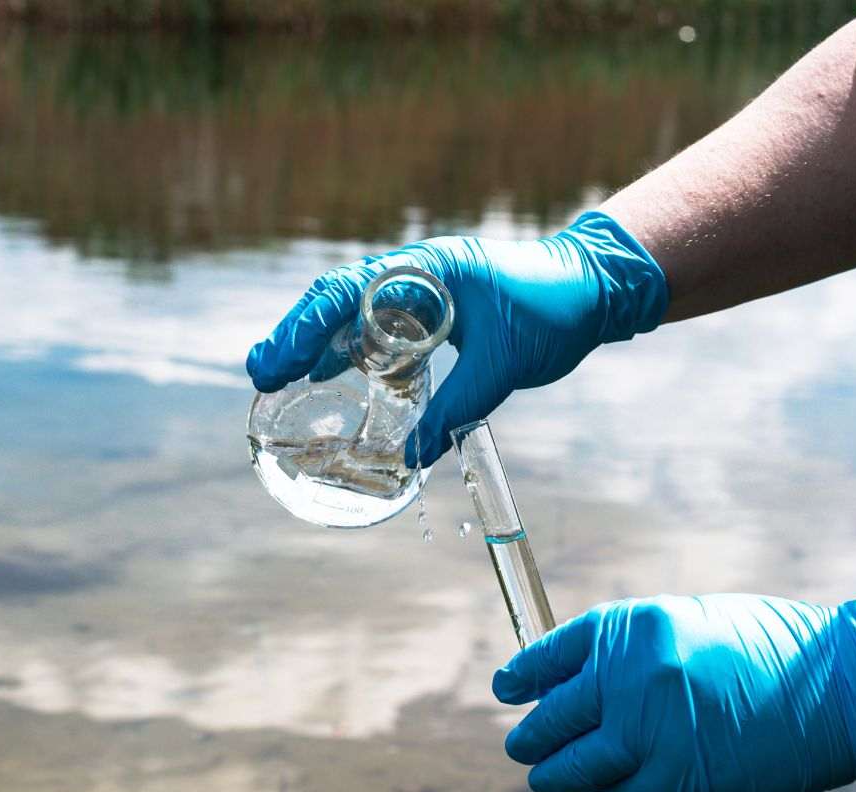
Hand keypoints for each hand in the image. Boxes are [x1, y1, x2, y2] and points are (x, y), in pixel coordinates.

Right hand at [245, 212, 667, 465]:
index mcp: (424, 270)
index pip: (345, 292)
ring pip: (350, 309)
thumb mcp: (503, 365)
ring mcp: (419, 286)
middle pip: (335, 298)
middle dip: (294, 334)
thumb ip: (456, 408)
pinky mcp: (430, 307)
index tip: (275, 364)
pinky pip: (376, 322)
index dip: (302, 328)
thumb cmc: (554, 313)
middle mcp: (413, 272)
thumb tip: (412, 456)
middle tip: (260, 373)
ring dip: (314, 339)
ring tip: (278, 373)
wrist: (595, 287)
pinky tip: (327, 370)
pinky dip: (347, 345)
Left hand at [493, 594, 855, 791]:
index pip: (550, 655)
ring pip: (576, 768)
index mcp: (630, 628)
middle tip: (520, 746)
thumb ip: (626, 650)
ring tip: (547, 778)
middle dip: (532, 736)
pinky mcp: (681, 783)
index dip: (522, 676)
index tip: (506, 690)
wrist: (835, 684)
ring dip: (556, 777)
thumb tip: (569, 679)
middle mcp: (632, 677)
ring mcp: (654, 733)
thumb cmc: (762, 649)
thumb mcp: (682, 626)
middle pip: (554, 716)